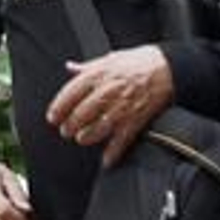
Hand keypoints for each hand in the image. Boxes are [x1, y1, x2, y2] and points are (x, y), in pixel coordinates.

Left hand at [45, 44, 173, 166]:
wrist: (167, 68)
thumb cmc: (137, 62)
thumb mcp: (109, 58)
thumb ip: (88, 67)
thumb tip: (70, 67)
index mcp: (98, 75)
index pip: (71, 92)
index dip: (59, 107)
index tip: (52, 117)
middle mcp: (107, 91)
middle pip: (82, 113)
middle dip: (70, 125)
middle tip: (65, 131)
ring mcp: (122, 107)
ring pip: (99, 127)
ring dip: (87, 137)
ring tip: (81, 139)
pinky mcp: (136, 119)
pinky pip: (122, 139)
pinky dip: (113, 152)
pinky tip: (107, 160)